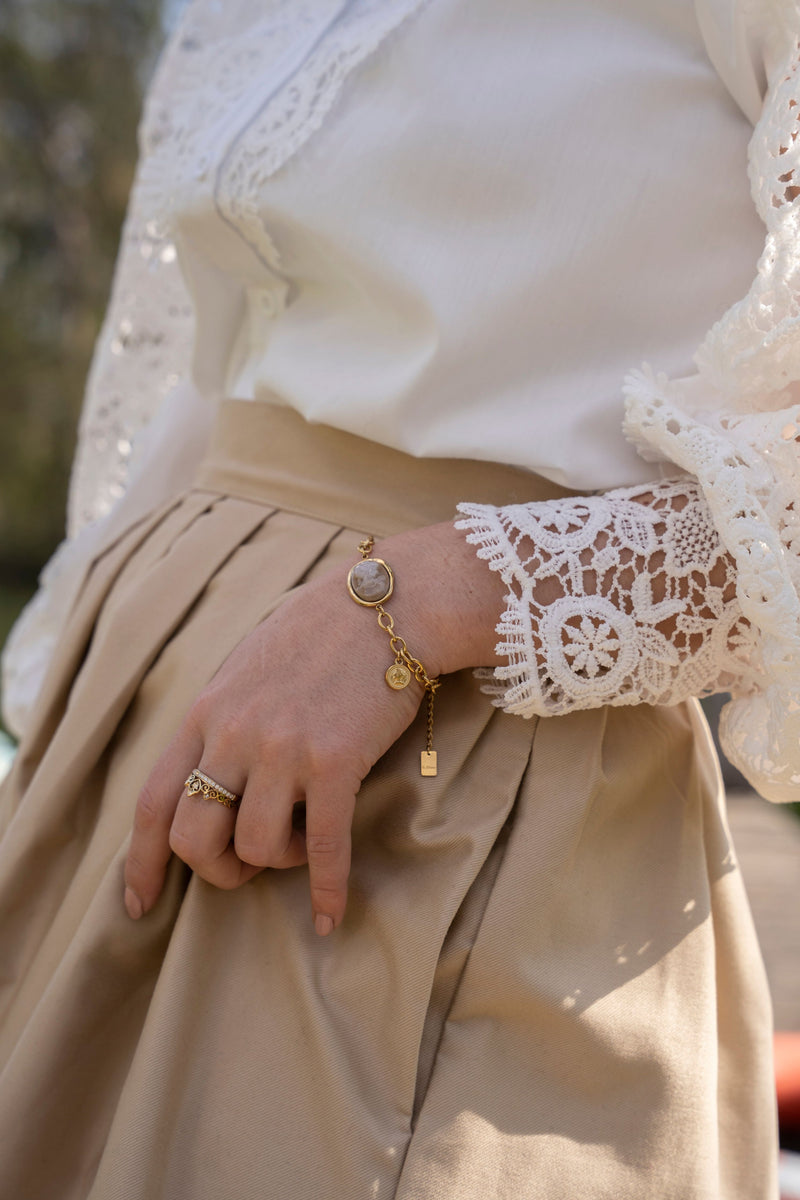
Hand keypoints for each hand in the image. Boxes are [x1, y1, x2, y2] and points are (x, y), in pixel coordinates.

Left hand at [123, 521, 505, 932]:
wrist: (386, 606)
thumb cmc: (320, 634)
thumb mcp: (246, 668)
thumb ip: (222, 720)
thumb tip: (212, 772)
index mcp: (206, 713)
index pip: (153, 800)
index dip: (141, 862)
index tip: (139, 904)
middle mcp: (235, 735)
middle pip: (194, 837)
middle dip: (215, 870)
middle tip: (244, 868)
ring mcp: (283, 749)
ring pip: (255, 848)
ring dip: (277, 862)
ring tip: (300, 842)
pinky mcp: (336, 761)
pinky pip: (320, 846)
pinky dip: (325, 890)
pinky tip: (328, 915)